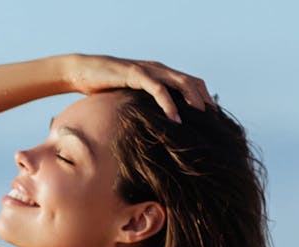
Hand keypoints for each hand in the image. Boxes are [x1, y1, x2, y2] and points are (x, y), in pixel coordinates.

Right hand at [65, 53, 216, 122]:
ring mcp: (149, 70)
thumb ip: (146, 105)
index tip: (211, 118)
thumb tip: (156, 126)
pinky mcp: (136, 74)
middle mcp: (159, 69)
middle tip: (214, 120)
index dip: (203, 97)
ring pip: (180, 82)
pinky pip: (158, 89)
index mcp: (160, 74)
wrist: (84, 72)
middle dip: (205, 99)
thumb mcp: (132, 98)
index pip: (190, 83)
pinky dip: (169, 103)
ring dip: (193, 99)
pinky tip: (175, 118)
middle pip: (191, 81)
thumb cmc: (107, 88)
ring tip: (201, 117)